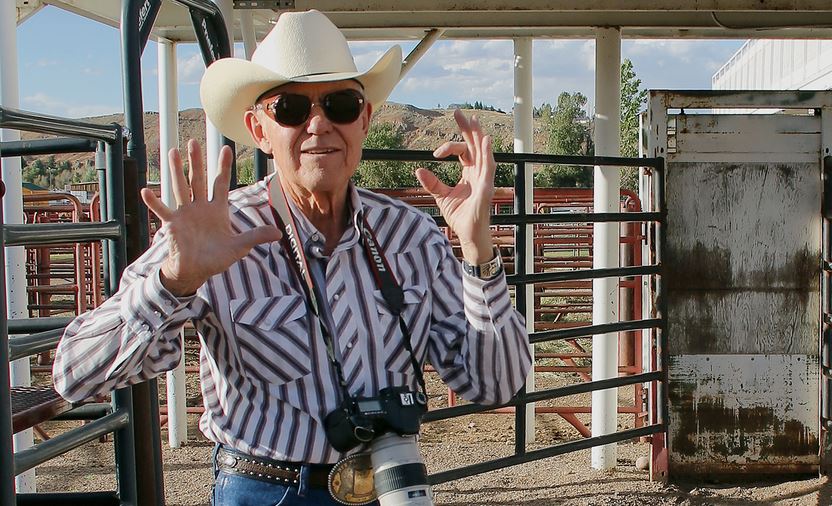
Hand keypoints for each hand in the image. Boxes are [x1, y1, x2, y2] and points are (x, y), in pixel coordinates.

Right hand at [141, 140, 281, 295]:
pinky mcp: (173, 225)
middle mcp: (200, 207)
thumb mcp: (239, 247)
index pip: (221, 183)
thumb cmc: (216, 258)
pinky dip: (154, 202)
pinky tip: (146, 191)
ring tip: (172, 152)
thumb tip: (279, 233)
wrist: (196, 271)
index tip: (226, 148)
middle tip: (193, 141)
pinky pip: (162, 211)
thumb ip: (256, 237)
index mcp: (217, 210)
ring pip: (181, 188)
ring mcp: (185, 214)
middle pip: (198, 179)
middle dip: (196, 161)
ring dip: (176, 171)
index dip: (223, 166)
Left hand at [416, 110, 495, 264]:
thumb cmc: (460, 216)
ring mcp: (484, 179)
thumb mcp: (442, 196)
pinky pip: (489, 168)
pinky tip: (486, 142)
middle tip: (457, 112)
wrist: (468, 235)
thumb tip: (418, 169)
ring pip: (484, 152)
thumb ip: (432, 182)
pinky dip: (488, 154)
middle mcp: (479, 173)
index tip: (435, 154)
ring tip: (474, 120)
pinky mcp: (486, 189)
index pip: (463, 150)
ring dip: (479, 136)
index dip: (449, 147)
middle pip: (475, 145)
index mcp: (470, 172)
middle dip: (467, 128)